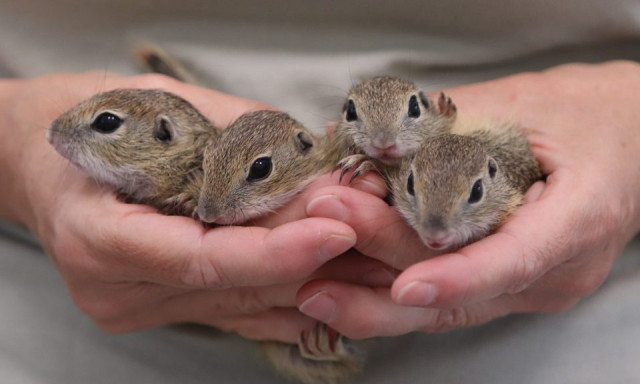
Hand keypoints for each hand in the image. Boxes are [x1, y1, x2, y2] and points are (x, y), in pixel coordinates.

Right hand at [0, 72, 391, 341]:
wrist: (35, 160)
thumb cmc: (87, 121)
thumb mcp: (158, 110)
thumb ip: (236, 141)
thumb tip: (313, 169)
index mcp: (98, 236)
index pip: (203, 259)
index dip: (276, 250)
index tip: (338, 229)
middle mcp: (114, 288)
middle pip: (234, 285)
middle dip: (313, 261)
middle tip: (377, 236)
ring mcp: (134, 306)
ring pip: (241, 303)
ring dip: (310, 281)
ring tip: (373, 262)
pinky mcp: (155, 307)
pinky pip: (231, 310)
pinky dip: (282, 297)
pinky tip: (332, 288)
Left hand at [296, 61, 639, 337]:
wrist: (623, 141)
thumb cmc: (578, 115)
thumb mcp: (518, 106)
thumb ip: (445, 127)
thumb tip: (361, 141)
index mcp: (580, 218)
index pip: (515, 259)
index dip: (457, 278)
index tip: (405, 287)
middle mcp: (560, 270)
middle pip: (465, 290)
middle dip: (383, 270)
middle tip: (317, 239)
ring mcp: (534, 289)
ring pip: (449, 308)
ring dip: (376, 297)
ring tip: (312, 285)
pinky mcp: (511, 290)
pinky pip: (450, 299)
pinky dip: (395, 291)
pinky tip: (345, 284)